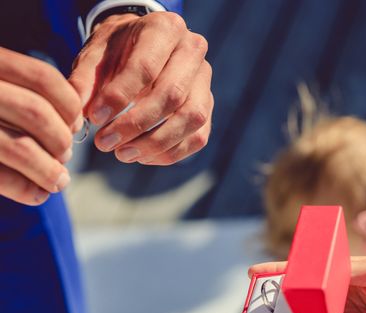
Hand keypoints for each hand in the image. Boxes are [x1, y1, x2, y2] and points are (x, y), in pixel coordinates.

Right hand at [0, 48, 79, 204]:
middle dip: (60, 140)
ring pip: (21, 148)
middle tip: (65, 155)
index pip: (42, 78)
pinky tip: (37, 195)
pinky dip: (26, 189)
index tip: (75, 124)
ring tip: (57, 181)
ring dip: (49, 170)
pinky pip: (0, 176)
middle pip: (36, 113)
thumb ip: (19, 94)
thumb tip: (74, 125)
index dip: (70, 105)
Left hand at [69, 12, 212, 164]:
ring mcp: (205, 82)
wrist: (143, 46)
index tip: (94, 119)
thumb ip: (85, 80)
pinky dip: (171, 153)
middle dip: (136, 125)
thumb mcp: (95, 54)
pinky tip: (143, 156)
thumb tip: (83, 115)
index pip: (146, 68)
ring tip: (123, 154)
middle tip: (105, 143)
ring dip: (156, 144)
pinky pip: (198, 137)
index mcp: (165, 29)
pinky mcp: (208, 107)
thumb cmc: (118, 50)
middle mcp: (193, 51)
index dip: (119, 97)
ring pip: (191, 120)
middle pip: (172, 96)